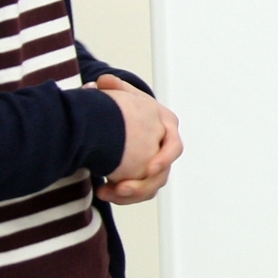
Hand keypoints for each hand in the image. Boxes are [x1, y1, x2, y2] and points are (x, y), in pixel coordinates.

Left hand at [96, 74, 180, 204]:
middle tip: (121, 188)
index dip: (164, 159)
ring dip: (129, 194)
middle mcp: (165, 150)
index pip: (173, 148)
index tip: (150, 167)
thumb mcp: (125, 96)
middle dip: (141, 185)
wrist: (127, 123)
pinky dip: (123, 196)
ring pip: (149, 188)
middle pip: (160, 176)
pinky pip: (139, 193)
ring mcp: (156, 167)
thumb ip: (116, 88)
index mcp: (167, 128)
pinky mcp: (144, 178)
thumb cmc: (130, 110)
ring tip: (106, 192)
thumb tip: (104, 82)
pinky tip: (105, 191)